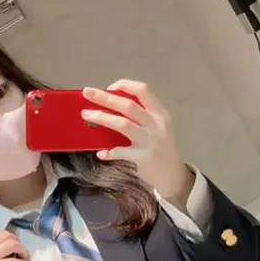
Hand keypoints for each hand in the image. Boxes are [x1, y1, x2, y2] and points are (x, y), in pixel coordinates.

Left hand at [81, 80, 193, 208]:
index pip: (143, 90)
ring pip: (124, 124)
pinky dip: (109, 152)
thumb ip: (140, 116)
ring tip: (86, 115)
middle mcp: (157, 124)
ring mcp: (151, 141)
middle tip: (87, 92)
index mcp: (160, 113)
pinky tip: (101, 153)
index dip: (125, 85)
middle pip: (129, 105)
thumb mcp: (157, 127)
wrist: (173, 175)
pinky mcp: (144, 157)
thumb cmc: (160, 147)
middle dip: (106, 97)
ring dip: (103, 118)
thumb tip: (109, 106)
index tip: (109, 87)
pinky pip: (121, 151)